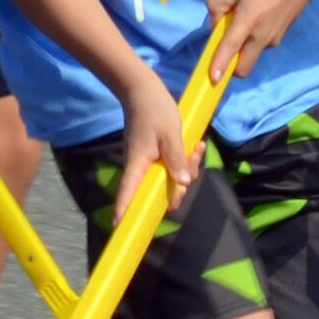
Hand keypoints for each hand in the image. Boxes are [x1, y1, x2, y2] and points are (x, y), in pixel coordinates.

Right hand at [117, 76, 194, 206]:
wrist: (143, 90)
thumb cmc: (155, 110)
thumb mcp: (171, 134)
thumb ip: (177, 158)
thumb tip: (183, 183)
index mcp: (138, 165)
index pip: (127, 193)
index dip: (124, 211)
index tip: (121, 227)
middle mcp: (139, 168)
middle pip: (157, 191)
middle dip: (180, 184)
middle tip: (194, 159)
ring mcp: (146, 163)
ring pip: (168, 179)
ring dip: (187, 168)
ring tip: (198, 147)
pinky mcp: (154, 157)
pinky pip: (171, 166)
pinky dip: (184, 160)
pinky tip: (197, 146)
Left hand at [205, 0, 318, 82]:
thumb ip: (218, 3)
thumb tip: (215, 23)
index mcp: (249, 21)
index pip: (231, 48)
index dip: (220, 65)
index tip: (212, 80)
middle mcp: (262, 37)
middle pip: (243, 68)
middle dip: (230, 67)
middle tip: (224, 45)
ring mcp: (274, 40)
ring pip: (251, 55)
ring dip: (242, 47)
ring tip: (245, 18)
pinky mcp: (281, 37)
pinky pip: (260, 44)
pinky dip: (253, 38)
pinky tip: (258, 16)